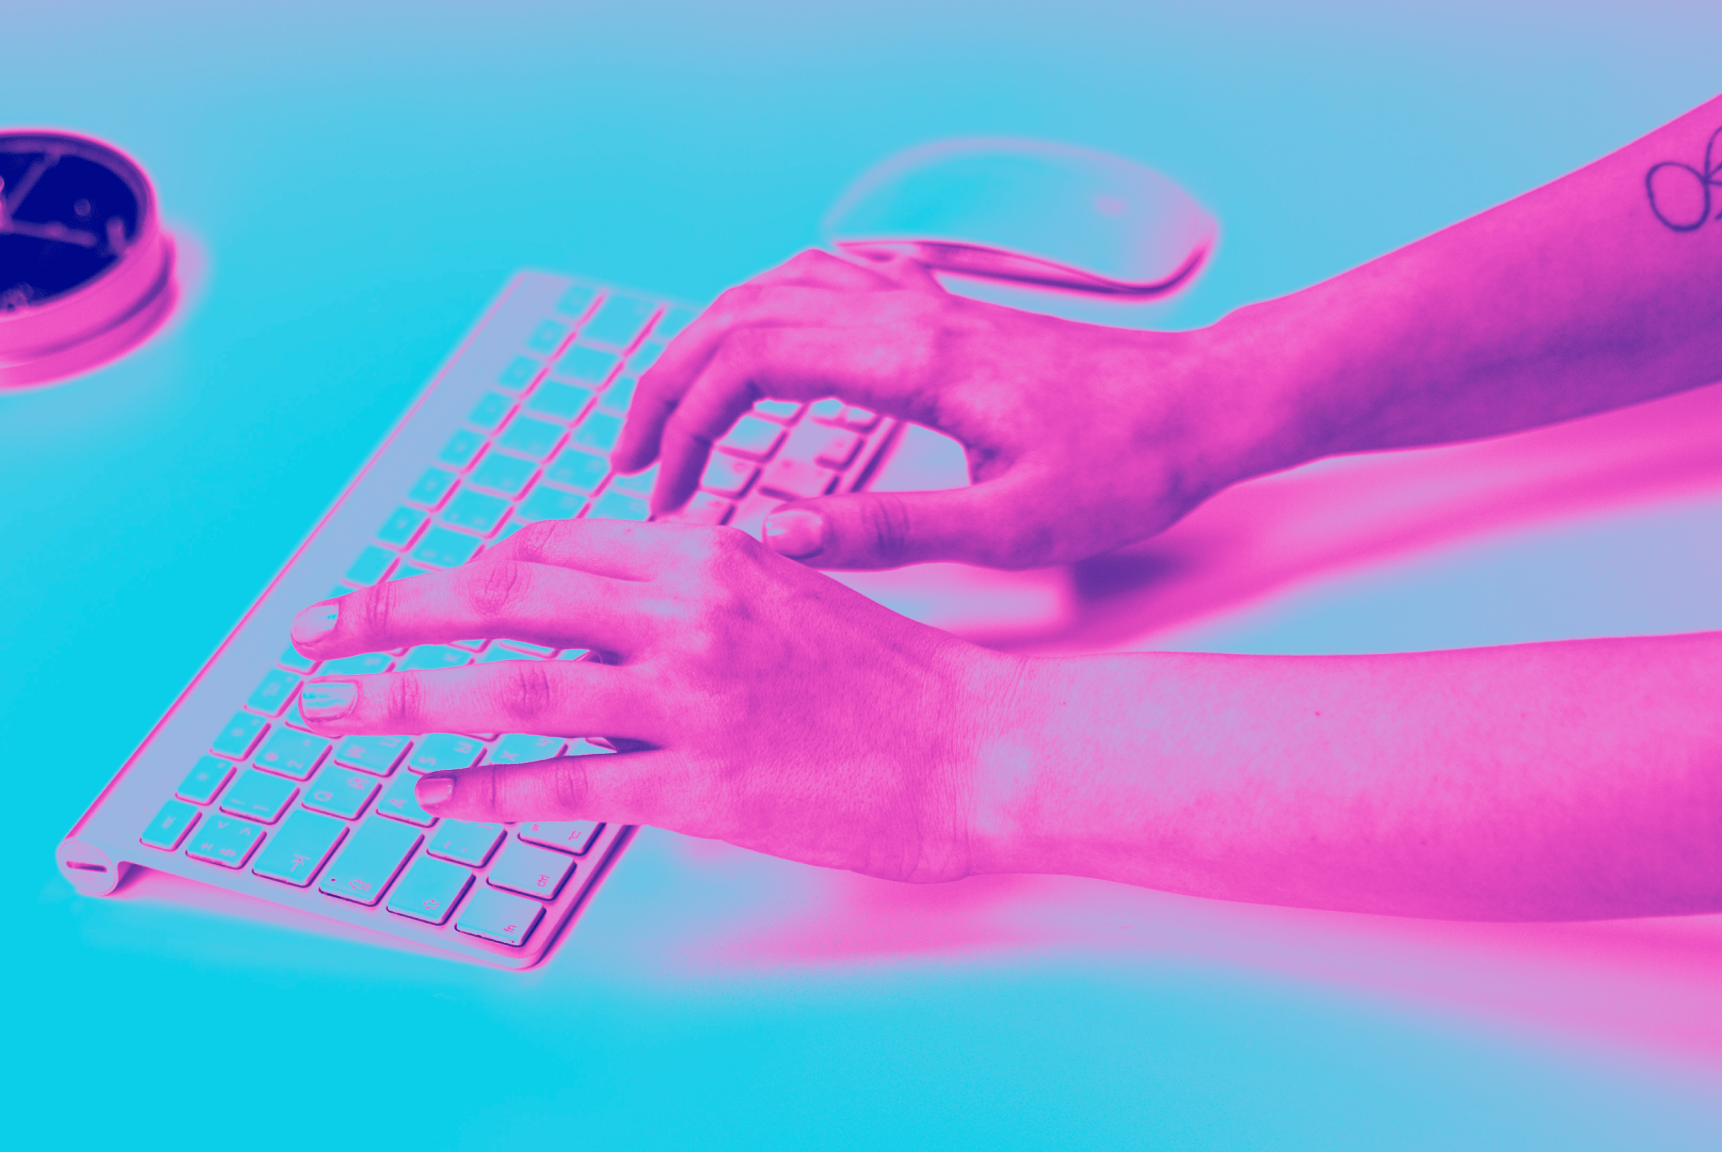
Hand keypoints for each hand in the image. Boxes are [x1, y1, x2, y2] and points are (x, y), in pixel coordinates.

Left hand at [288, 519, 1023, 882]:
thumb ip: (683, 578)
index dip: (459, 571)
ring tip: (330, 713)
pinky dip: (489, 790)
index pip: (547, 546)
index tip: (402, 598)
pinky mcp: (702, 785)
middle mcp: (684, 611)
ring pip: (513, 689)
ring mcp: (689, 698)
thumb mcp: (784, 583)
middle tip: (313, 631)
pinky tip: (435, 796)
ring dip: (405, 697)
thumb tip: (588, 590)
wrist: (974, 744)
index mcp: (702, 550)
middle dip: (390, 611)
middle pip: (504, 598)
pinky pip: (569, 786)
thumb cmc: (884, 669)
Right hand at [614, 248, 1280, 569]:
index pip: (746, 366)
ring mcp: (922, 305)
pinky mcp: (943, 314)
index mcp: (909, 361)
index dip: (682, 428)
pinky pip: (822, 285)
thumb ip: (886, 529)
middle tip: (630, 462)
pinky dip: (763, 313)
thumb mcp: (1011, 525)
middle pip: (737, 318)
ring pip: (772, 293)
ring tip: (670, 412)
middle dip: (666, 387)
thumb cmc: (1127, 466)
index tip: (662, 495)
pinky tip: (756, 347)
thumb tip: (772, 532)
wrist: (1207, 405)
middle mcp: (904, 315)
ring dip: (705, 347)